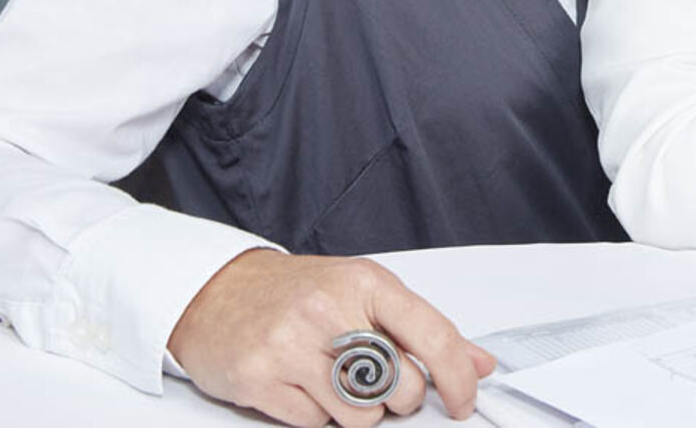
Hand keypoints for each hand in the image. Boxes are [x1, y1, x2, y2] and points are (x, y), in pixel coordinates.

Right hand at [168, 248, 497, 425]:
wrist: (216, 292)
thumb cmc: (294, 292)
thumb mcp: (362, 293)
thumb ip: (420, 328)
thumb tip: (479, 362)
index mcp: (365, 283)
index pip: (432, 336)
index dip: (457, 378)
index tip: (462, 401)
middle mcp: (329, 310)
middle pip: (400, 388)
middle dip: (397, 398)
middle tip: (374, 381)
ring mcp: (290, 345)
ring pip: (360, 416)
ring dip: (355, 412)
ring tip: (332, 381)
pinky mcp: (259, 378)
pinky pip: (315, 425)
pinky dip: (316, 416)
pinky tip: (301, 386)